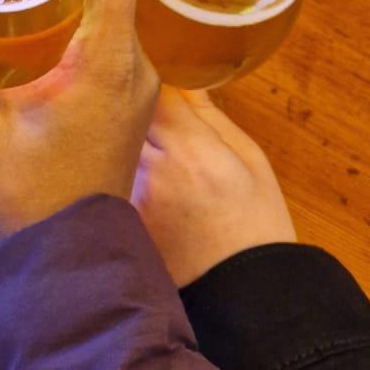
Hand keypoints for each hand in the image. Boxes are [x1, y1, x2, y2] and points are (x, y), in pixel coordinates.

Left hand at [131, 87, 295, 286]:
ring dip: (121, 138)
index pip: (154, 92)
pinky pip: (112, 179)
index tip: (157, 73)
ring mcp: (132, 198)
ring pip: (112, 147)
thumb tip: (187, 82)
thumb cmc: (257, 226)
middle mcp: (155, 171)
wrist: (244, 297)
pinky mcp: (122, 220)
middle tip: (145, 103)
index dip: (153, 77)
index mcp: (193, 150)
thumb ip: (212, 118)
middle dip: (131, 104)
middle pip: (123, 116)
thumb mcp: (251, 161)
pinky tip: (140, 180)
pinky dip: (120, 172)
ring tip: (144, 145)